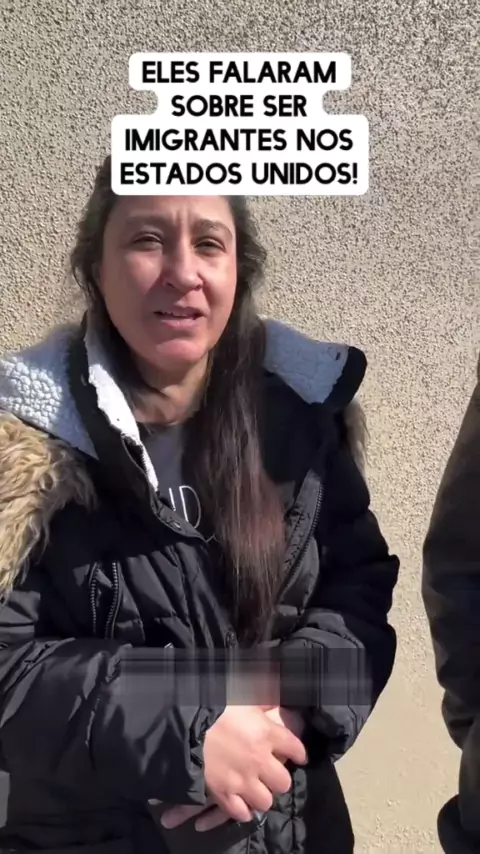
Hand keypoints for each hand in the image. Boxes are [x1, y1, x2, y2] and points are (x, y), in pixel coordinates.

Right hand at [159, 706, 306, 831]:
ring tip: (255, 788)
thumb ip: (263, 703)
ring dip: (262, 795)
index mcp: (266, 733)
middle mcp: (259, 760)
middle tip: (271, 773)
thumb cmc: (216, 710)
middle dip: (279, 778)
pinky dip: (243, 809)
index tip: (298, 755)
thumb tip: (276, 700)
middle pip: (283, 782)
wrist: (184, 727)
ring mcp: (241, 781)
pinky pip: (241, 813)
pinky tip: (240, 801)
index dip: (298, 752)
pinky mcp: (223, 794)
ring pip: (265, 801)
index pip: (295, 748)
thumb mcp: (243, 700)